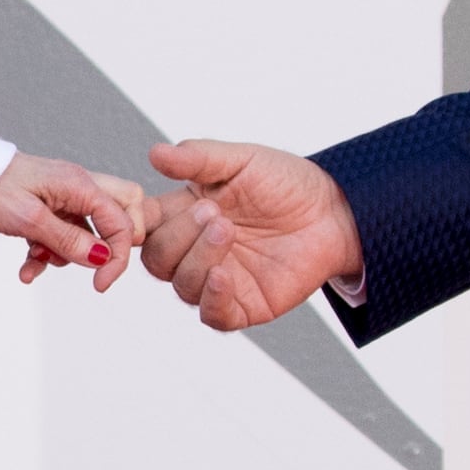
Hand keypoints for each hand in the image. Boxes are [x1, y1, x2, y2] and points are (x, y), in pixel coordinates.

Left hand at [0, 152, 148, 286]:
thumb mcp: (30, 221)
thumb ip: (69, 241)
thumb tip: (103, 259)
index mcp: (80, 185)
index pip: (121, 222)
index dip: (118, 257)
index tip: (101, 283)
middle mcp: (79, 187)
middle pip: (122, 212)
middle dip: (114, 243)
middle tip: (96, 266)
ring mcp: (64, 196)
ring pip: (89, 230)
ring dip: (69, 254)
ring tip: (37, 258)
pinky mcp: (48, 207)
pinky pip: (62, 234)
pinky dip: (48, 254)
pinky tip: (27, 268)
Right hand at [139, 140, 364, 333]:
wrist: (335, 211)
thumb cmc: (287, 183)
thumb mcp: (241, 160)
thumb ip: (198, 158)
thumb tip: (155, 154)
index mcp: (184, 216)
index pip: (143, 226)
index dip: (134, 222)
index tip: (142, 211)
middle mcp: (195, 251)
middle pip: (156, 260)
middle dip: (178, 236)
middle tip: (212, 212)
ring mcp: (217, 281)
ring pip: (181, 285)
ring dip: (199, 257)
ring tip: (227, 228)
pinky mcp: (243, 307)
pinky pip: (213, 315)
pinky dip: (212, 297)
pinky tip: (223, 274)